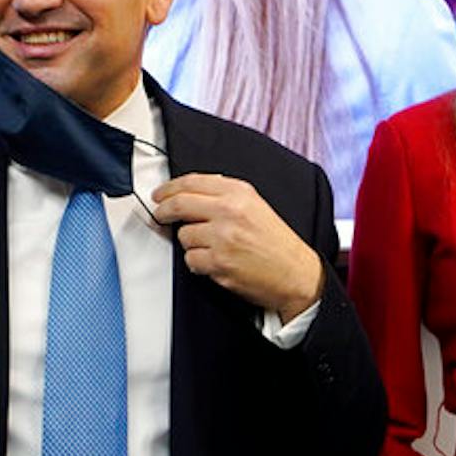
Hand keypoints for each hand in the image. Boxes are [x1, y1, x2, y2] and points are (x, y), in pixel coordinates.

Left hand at [151, 173, 323, 320]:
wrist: (295, 273)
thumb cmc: (276, 243)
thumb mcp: (255, 206)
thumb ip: (225, 195)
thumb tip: (188, 193)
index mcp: (239, 193)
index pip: (192, 182)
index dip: (169, 188)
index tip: (160, 194)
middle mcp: (230, 211)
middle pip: (179, 204)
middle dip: (163, 211)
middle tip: (160, 215)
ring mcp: (223, 238)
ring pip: (183, 235)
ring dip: (190, 243)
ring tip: (210, 247)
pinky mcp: (219, 263)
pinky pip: (190, 260)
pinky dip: (197, 263)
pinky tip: (214, 262)